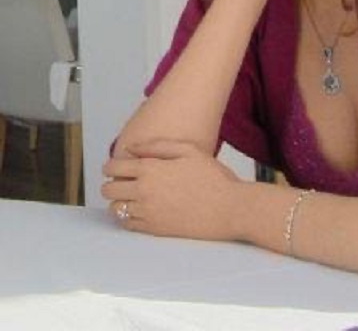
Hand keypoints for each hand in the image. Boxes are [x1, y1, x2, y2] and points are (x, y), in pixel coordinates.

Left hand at [101, 139, 240, 239]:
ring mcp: (148, 213)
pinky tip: (140, 211)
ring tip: (131, 197)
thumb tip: (131, 148)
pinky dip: (128, 217)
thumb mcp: (188, 150)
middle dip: (111, 184)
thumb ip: (157, 146)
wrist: (229, 208)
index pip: (114, 168)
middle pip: (109, 190)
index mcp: (151, 169)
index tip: (114, 167)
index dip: (110, 166)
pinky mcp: (155, 230)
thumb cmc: (213, 177)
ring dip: (119, 201)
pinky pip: (128, 225)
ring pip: (116, 209)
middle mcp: (144, 191)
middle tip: (122, 182)